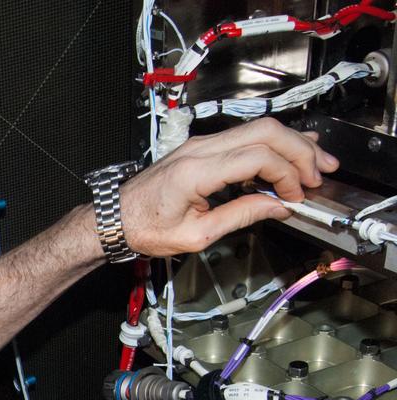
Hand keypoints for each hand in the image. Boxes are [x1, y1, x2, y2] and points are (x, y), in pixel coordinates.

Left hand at [120, 117, 339, 256]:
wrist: (114, 218)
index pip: (258, 157)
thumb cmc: (144, 228)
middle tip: (320, 175)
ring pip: (258, 129)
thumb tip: (278, 206)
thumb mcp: (195, 235)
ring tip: (317, 164)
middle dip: (300, 151)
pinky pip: (245, 136)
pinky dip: (273, 144)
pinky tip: (293, 151)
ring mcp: (200, 144)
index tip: (297, 197)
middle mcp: (199, 149)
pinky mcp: (202, 148)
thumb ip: (240, 216)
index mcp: (196, 172)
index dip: (286, 175)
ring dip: (292, 144)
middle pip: (265, 132)